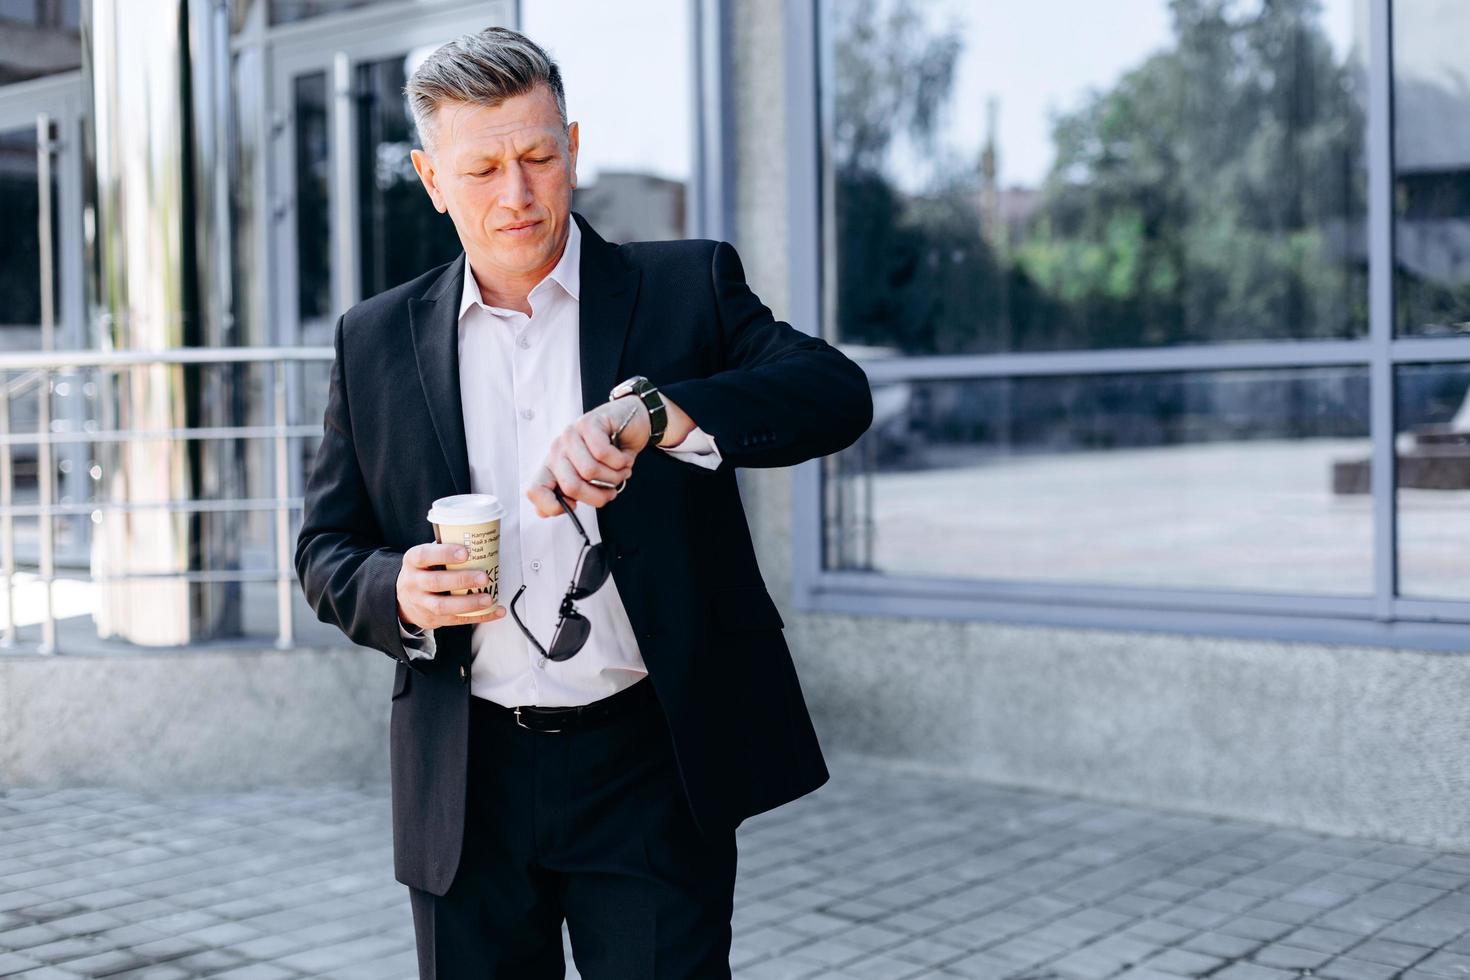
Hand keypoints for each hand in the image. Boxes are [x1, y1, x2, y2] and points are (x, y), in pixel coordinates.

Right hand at [396, 542, 507, 629]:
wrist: (404, 600)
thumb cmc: (424, 572)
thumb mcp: (426, 558)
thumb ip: (445, 550)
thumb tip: (478, 540)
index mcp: (413, 562)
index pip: (424, 555)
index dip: (444, 553)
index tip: (465, 552)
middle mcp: (414, 582)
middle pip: (436, 582)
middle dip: (462, 580)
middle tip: (484, 577)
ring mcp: (421, 603)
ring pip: (443, 606)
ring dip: (469, 603)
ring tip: (488, 599)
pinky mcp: (432, 619)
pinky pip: (456, 619)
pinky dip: (478, 616)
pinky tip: (494, 611)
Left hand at [526, 400, 641, 516]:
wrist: (633, 423)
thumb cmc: (612, 453)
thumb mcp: (592, 479)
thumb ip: (573, 494)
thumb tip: (556, 510)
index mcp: (553, 466)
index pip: (534, 490)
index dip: (552, 506)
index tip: (574, 505)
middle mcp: (557, 450)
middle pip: (571, 487)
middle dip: (599, 495)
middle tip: (611, 489)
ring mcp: (571, 435)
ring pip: (591, 471)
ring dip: (614, 476)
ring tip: (620, 469)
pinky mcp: (588, 423)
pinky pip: (603, 454)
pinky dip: (621, 461)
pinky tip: (623, 456)